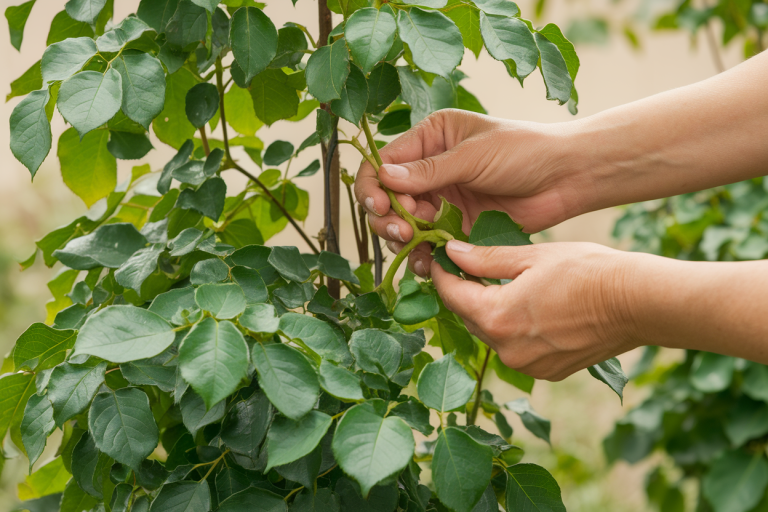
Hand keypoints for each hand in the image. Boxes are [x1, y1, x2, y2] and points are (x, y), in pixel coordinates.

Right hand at [354, 109, 580, 275]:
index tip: (382, 207)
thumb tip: (384, 177)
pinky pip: (429, 244)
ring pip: (404, 225)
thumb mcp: (474, 155)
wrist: (566, 177)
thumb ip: (429, 170)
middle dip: (388, 217)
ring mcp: (442, 200)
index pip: (384, 163)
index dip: (375, 186)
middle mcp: (430, 170)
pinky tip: (426, 263)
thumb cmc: (524, 151)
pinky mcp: (456, 227)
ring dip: (402, 239)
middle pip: (387, 198)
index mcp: (430, 139)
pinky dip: (423, 255)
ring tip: (415, 245)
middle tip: (404, 231)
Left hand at [431, 240, 639, 380]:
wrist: (639, 304)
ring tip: (499, 287)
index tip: (440, 259)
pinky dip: (512, 330)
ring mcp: (527, 365)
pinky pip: (515, 350)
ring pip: (491, 335)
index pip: (451, 295)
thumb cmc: (588, 272)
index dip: (442, 275)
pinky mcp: (546, 372)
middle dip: (464, 293)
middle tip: (467, 268)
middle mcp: (506, 348)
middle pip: (469, 317)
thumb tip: (451, 252)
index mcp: (497, 316)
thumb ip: (486, 259)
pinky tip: (527, 309)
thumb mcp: (531, 256)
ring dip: (488, 313)